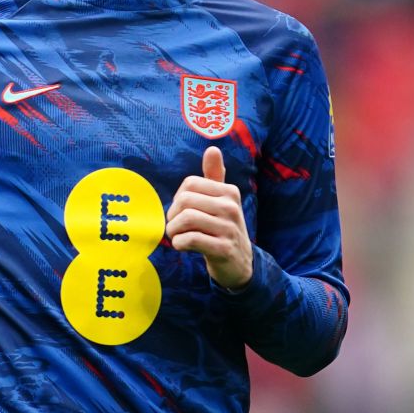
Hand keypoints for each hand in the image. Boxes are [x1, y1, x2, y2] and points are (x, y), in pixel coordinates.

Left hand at [166, 147, 252, 290]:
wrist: (240, 264)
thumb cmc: (223, 228)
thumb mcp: (221, 201)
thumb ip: (215, 176)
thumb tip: (212, 149)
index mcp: (229, 192)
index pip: (189, 183)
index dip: (178, 197)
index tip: (181, 211)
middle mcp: (231, 207)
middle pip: (185, 200)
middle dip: (172, 215)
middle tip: (176, 226)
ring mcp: (229, 229)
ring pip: (186, 219)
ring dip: (174, 230)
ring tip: (177, 236)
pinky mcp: (223, 249)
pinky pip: (190, 239)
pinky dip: (179, 243)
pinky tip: (182, 246)